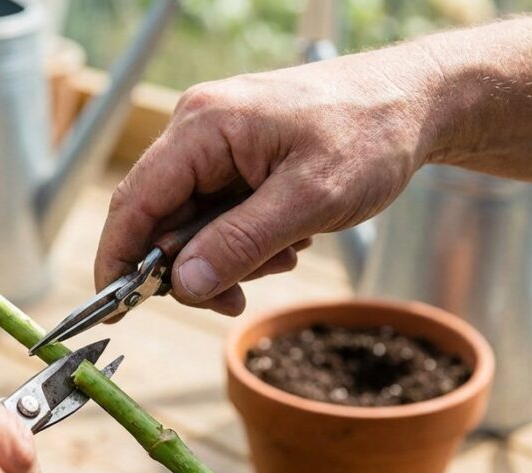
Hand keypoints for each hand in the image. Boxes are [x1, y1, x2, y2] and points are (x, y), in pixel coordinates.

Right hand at [96, 45, 439, 314]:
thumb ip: (240, 243)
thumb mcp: (309, 200)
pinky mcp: (237, 156)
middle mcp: (198, 128)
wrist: (417, 102)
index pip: (134, 201)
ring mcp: (216, 142)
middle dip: (193, 266)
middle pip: (159, 217)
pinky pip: (218, 213)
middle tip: (235, 297)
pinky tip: (288, 239)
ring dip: (228, 256)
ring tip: (284, 256)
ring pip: (191, 222)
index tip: (113, 310)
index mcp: (203, 126)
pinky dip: (245, 240)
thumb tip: (182, 284)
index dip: (118, 259)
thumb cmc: (371, 135)